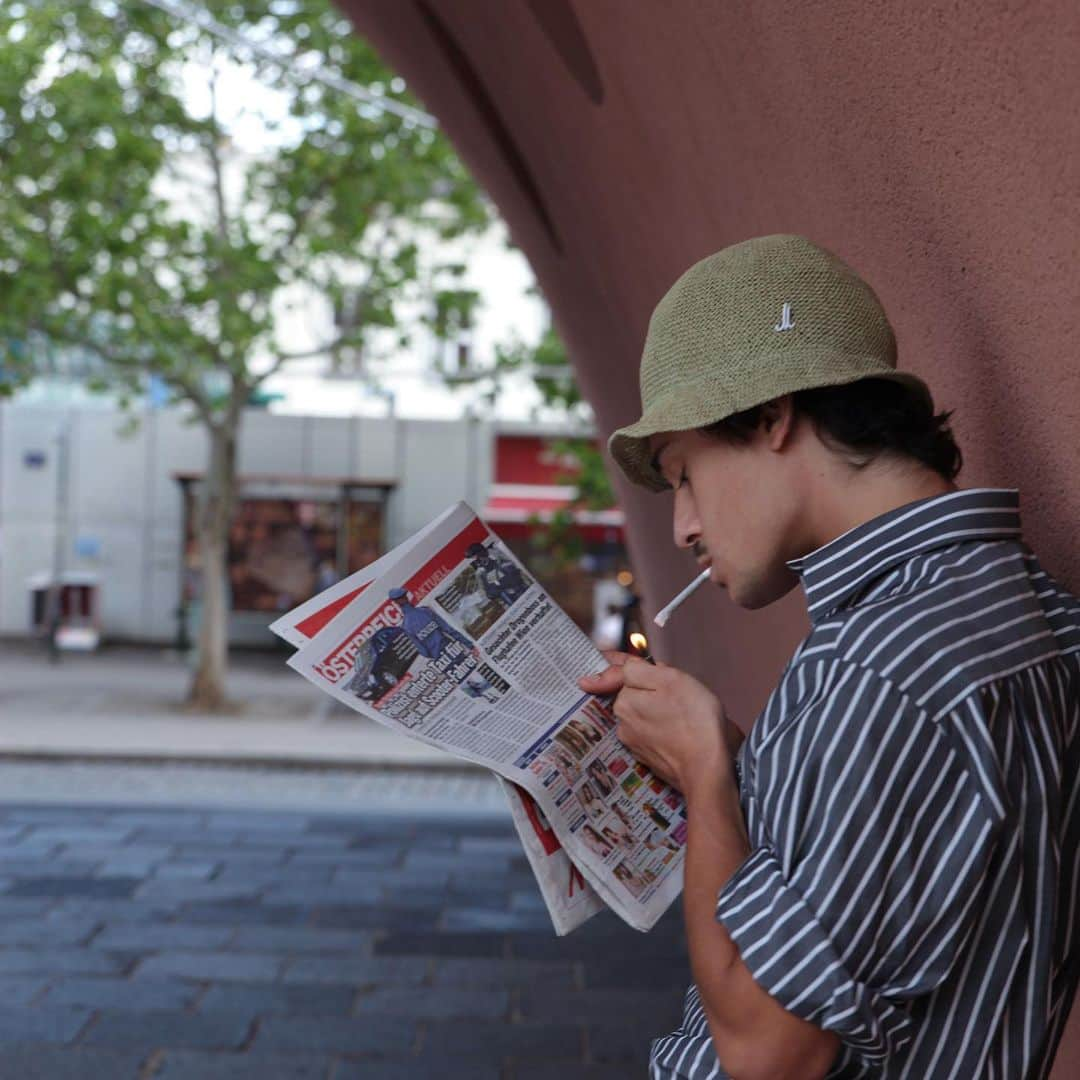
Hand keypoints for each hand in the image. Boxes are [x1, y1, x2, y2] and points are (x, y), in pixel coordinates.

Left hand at [578, 651, 733, 794]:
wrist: (706, 768)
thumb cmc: (694, 720)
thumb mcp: (669, 678)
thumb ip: (638, 669)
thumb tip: (617, 666)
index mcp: (624, 702)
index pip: (623, 674)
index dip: (635, 665)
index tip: (631, 663)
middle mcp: (623, 724)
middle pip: (636, 694)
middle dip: (652, 690)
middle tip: (679, 693)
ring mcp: (635, 743)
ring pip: (645, 714)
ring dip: (659, 709)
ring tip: (684, 714)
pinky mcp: (649, 758)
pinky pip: (653, 732)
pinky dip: (664, 728)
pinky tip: (682, 730)